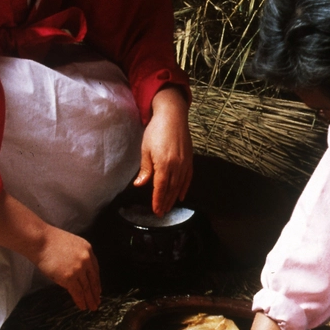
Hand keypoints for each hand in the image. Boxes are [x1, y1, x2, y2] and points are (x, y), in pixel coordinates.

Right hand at [0, 190, 100, 311]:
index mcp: (88, 249)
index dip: (96, 281)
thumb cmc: (48, 241)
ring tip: (92, 307)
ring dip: (89, 299)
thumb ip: (76, 259)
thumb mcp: (70, 246)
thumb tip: (77, 275)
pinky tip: (82, 306)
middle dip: (95, 293)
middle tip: (97, 302)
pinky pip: (77, 292)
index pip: (95, 269)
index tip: (98, 289)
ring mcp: (79, 269)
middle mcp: (86, 259)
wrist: (39, 239)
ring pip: (86, 288)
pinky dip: (80, 301)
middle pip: (93, 280)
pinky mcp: (70, 277)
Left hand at [133, 86, 192, 215]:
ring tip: (169, 207)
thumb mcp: (146, 149)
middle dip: (165, 202)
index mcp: (164, 164)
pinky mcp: (189, 159)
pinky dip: (184, 188)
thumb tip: (140, 185)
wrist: (173, 116)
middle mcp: (176, 166)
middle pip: (171, 189)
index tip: (156, 211)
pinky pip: (188, 178)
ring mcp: (185, 163)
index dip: (158, 201)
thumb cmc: (156, 130)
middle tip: (161, 213)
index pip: (160, 188)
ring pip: (179, 185)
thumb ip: (145, 169)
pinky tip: (181, 195)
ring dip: (173, 198)